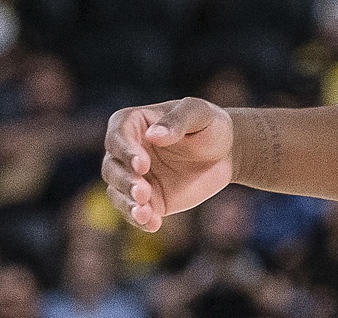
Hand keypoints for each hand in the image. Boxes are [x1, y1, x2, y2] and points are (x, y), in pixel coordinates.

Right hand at [103, 97, 234, 231]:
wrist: (226, 153)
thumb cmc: (210, 125)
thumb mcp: (200, 114)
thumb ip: (177, 120)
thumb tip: (153, 135)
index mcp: (135, 123)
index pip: (117, 135)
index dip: (125, 151)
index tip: (142, 164)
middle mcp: (128, 151)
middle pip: (112, 167)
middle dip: (124, 181)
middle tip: (143, 192)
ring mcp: (135, 177)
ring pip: (117, 192)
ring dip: (127, 203)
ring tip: (145, 213)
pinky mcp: (147, 200)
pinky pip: (134, 212)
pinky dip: (140, 219)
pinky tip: (153, 224)